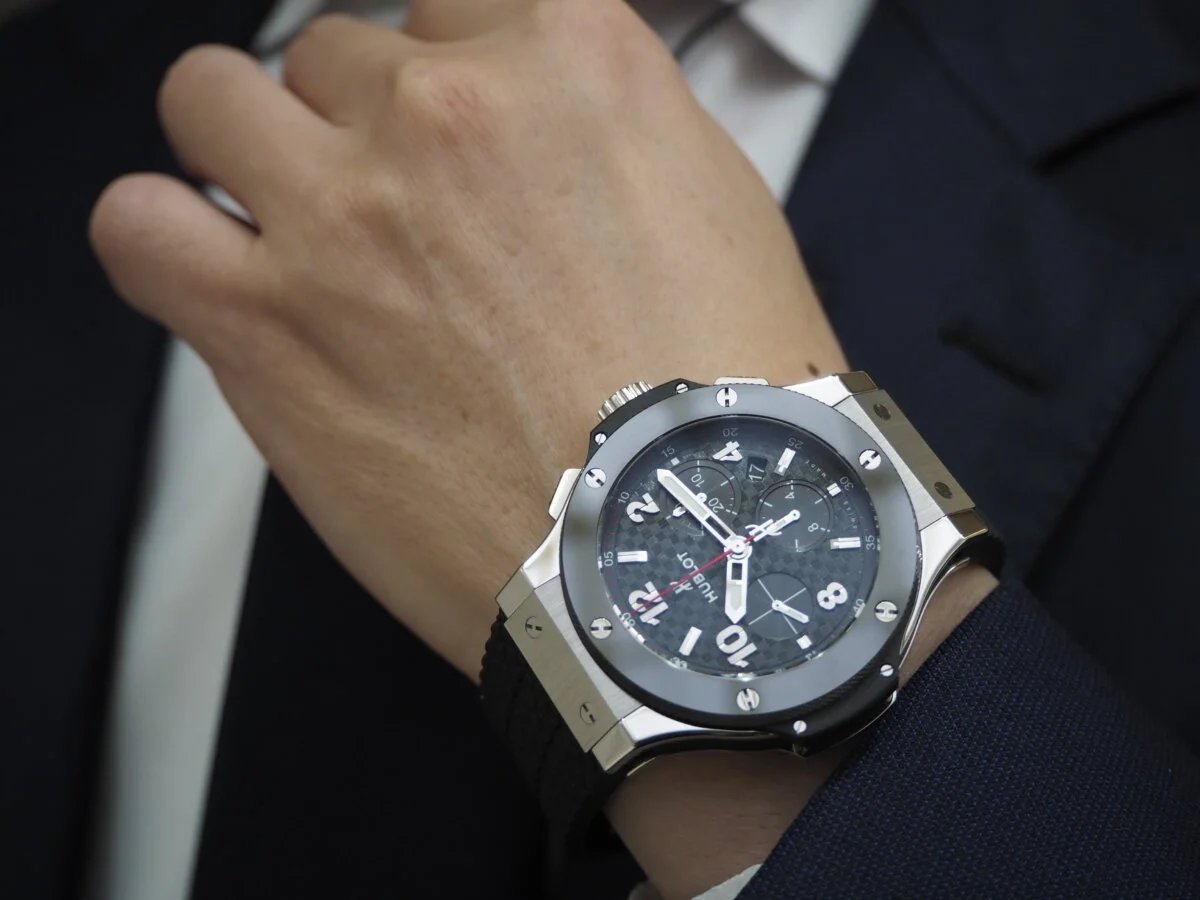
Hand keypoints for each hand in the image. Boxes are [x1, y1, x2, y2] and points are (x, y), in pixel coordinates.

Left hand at [89, 0, 846, 678]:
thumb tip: (542, 138)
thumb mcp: (720, 217)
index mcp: (576, 63)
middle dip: (366, 132)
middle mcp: (449, 112)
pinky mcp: (265, 323)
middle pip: (341, 57)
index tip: (459, 146)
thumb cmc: (722, 411)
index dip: (455, 81)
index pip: (457, 7)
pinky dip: (163, 239)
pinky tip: (215, 278)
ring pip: (215, 98)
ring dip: (246, 152)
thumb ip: (607, 138)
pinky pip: (138, 222)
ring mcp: (344, 210)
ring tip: (287, 225)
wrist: (679, 558)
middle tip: (404, 226)